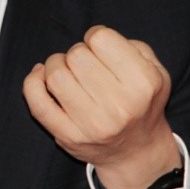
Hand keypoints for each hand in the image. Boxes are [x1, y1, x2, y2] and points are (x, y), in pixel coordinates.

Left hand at [22, 25, 180, 188]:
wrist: (136, 151)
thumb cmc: (142, 104)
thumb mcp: (156, 71)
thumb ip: (132, 46)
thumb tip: (92, 38)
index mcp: (143, 83)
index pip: (100, 38)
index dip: (96, 37)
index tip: (99, 48)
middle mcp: (119, 106)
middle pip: (76, 55)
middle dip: (77, 52)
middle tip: (85, 64)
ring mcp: (91, 124)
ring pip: (55, 75)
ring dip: (56, 65)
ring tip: (68, 72)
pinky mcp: (68, 137)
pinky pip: (37, 102)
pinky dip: (32, 82)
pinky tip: (41, 76)